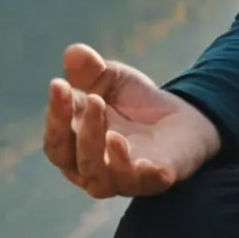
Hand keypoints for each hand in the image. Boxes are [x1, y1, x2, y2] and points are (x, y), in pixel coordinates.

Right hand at [42, 42, 223, 197]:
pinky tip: (143, 160)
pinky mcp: (154, 181)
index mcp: (75, 146)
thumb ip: (91, 70)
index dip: (55, 114)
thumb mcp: (112, 79)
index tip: (59, 84)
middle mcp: (92, 169)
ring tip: (111, 127)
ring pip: (98, 180)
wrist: (183, 116)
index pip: (56, 139)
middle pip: (71, 160)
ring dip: (99, 151)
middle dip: (79, 130)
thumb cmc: (134, 102)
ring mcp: (122, 179)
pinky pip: (141, 185)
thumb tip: (74, 53)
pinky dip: (137, 173)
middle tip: (94, 99)